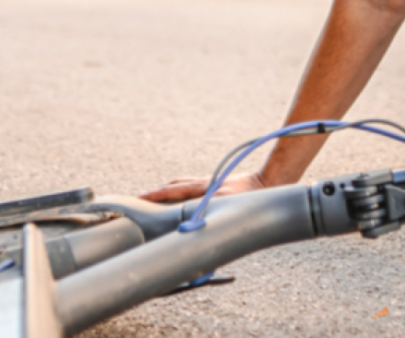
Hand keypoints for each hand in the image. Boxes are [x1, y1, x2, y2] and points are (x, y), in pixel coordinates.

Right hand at [139, 171, 264, 202]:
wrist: (268, 181)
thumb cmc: (250, 194)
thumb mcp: (227, 204)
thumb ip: (207, 212)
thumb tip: (190, 222)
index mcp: (201, 187)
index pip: (171, 191)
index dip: (153, 195)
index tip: (136, 199)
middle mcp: (202, 184)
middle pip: (172, 186)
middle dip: (154, 193)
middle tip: (138, 200)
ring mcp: (207, 184)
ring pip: (181, 186)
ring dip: (166, 192)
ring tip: (153, 199)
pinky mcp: (214, 186)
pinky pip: (190, 189)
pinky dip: (178, 193)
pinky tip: (178, 201)